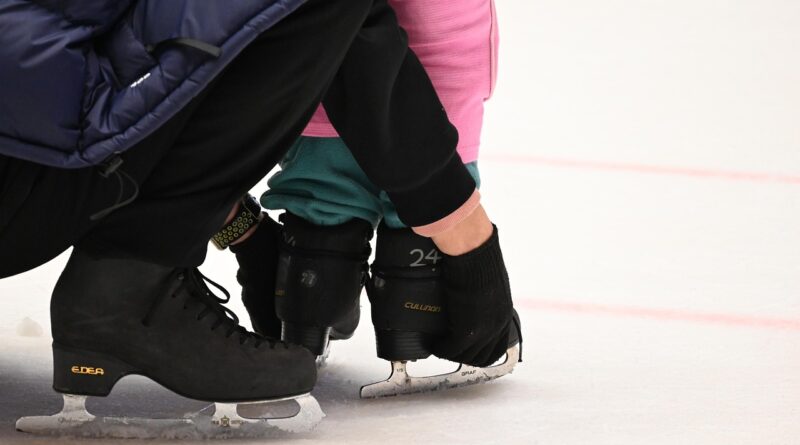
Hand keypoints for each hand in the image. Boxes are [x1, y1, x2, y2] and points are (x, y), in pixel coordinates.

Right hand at [431, 224, 520, 366]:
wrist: (473, 251)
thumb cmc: (479, 258)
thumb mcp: (488, 284)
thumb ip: (485, 298)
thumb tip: (473, 298)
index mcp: (504, 315)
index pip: (496, 348)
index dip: (479, 353)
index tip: (465, 349)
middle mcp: (498, 325)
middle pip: (482, 357)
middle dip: (464, 356)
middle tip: (449, 349)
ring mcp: (484, 330)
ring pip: (465, 356)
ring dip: (450, 353)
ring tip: (438, 345)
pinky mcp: (467, 329)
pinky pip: (452, 349)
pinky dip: (440, 349)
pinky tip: (433, 343)